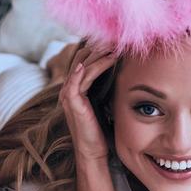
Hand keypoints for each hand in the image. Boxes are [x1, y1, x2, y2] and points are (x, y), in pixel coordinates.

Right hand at [59, 42, 116, 165]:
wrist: (94, 151)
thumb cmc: (101, 129)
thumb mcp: (104, 103)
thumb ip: (106, 87)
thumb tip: (123, 72)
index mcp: (75, 87)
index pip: (83, 59)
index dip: (98, 48)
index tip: (116, 41)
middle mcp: (68, 88)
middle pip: (81, 58)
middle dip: (99, 47)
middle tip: (117, 39)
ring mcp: (68, 94)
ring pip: (81, 66)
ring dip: (99, 55)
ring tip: (115, 47)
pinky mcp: (71, 102)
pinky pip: (79, 80)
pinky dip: (89, 68)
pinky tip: (103, 60)